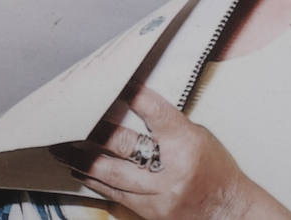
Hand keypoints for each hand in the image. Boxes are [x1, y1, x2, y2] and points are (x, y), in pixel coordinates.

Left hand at [51, 86, 290, 219]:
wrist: (229, 209)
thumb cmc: (214, 167)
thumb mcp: (197, 134)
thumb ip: (165, 123)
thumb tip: (128, 102)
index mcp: (185, 141)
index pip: (153, 110)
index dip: (130, 95)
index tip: (109, 83)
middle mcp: (171, 167)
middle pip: (123, 145)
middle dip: (93, 133)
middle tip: (69, 119)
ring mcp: (160, 193)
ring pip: (112, 174)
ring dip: (83, 160)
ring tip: (61, 148)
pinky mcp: (152, 212)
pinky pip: (115, 195)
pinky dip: (95, 182)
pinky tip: (79, 172)